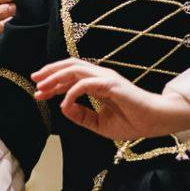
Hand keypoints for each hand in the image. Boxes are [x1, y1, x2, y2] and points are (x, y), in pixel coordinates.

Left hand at [32, 59, 189, 141]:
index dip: (52, 83)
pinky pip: (85, 84)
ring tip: (42, 87)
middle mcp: (100, 77)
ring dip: (56, 76)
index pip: (71, 77)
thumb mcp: (99, 123)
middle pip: (70, 66)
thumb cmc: (132, 122)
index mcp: (98, 84)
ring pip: (75, 69)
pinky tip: (64, 104)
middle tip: (34, 82)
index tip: (38, 93)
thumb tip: (62, 108)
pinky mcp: (111, 85)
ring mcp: (106, 78)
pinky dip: (71, 93)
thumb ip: (81, 116)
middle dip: (50, 73)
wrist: (155, 123)